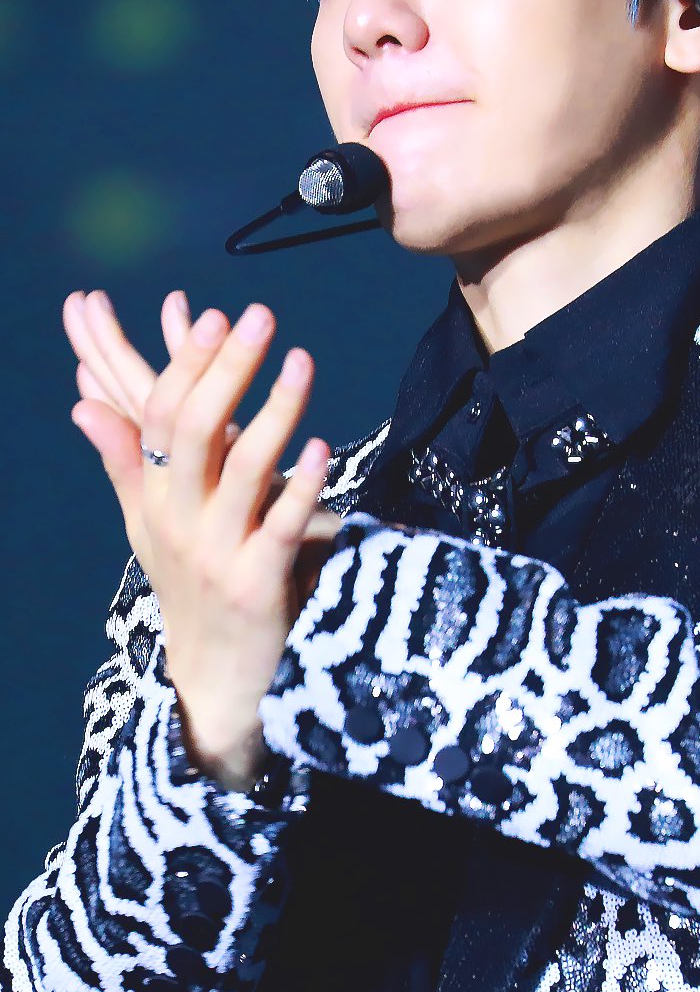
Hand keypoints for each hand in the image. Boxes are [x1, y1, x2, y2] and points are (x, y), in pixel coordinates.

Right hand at [64, 289, 341, 789]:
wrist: (216, 679)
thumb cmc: (188, 584)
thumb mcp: (148, 523)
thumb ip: (124, 460)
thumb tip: (83, 401)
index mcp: (154, 496)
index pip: (157, 415)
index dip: (183, 364)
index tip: (210, 312)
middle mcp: (179, 519)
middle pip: (194, 431)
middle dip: (226, 369)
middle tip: (257, 316)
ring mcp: (218, 551)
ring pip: (243, 471)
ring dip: (274, 411)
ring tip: (301, 362)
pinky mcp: (260, 583)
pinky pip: (282, 526)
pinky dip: (303, 485)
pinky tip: (324, 446)